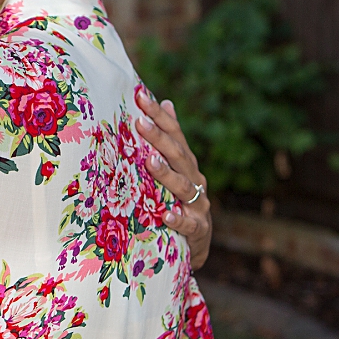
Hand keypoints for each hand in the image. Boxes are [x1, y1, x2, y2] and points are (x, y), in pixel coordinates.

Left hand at [136, 87, 210, 268]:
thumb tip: (167, 101)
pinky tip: (167, 214)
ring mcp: (199, 205)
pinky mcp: (198, 229)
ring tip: (150, 161)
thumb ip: (172, 139)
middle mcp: (195, 179)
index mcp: (187, 163)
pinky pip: (188, 224)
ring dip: (166, 174)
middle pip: (178, 155)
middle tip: (140, 122)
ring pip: (183, 187)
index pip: (175, 134)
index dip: (159, 115)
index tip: (140, 96)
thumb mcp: (178, 169)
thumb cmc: (181, 200)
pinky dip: (179, 219)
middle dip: (159, 138)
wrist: (198, 243)